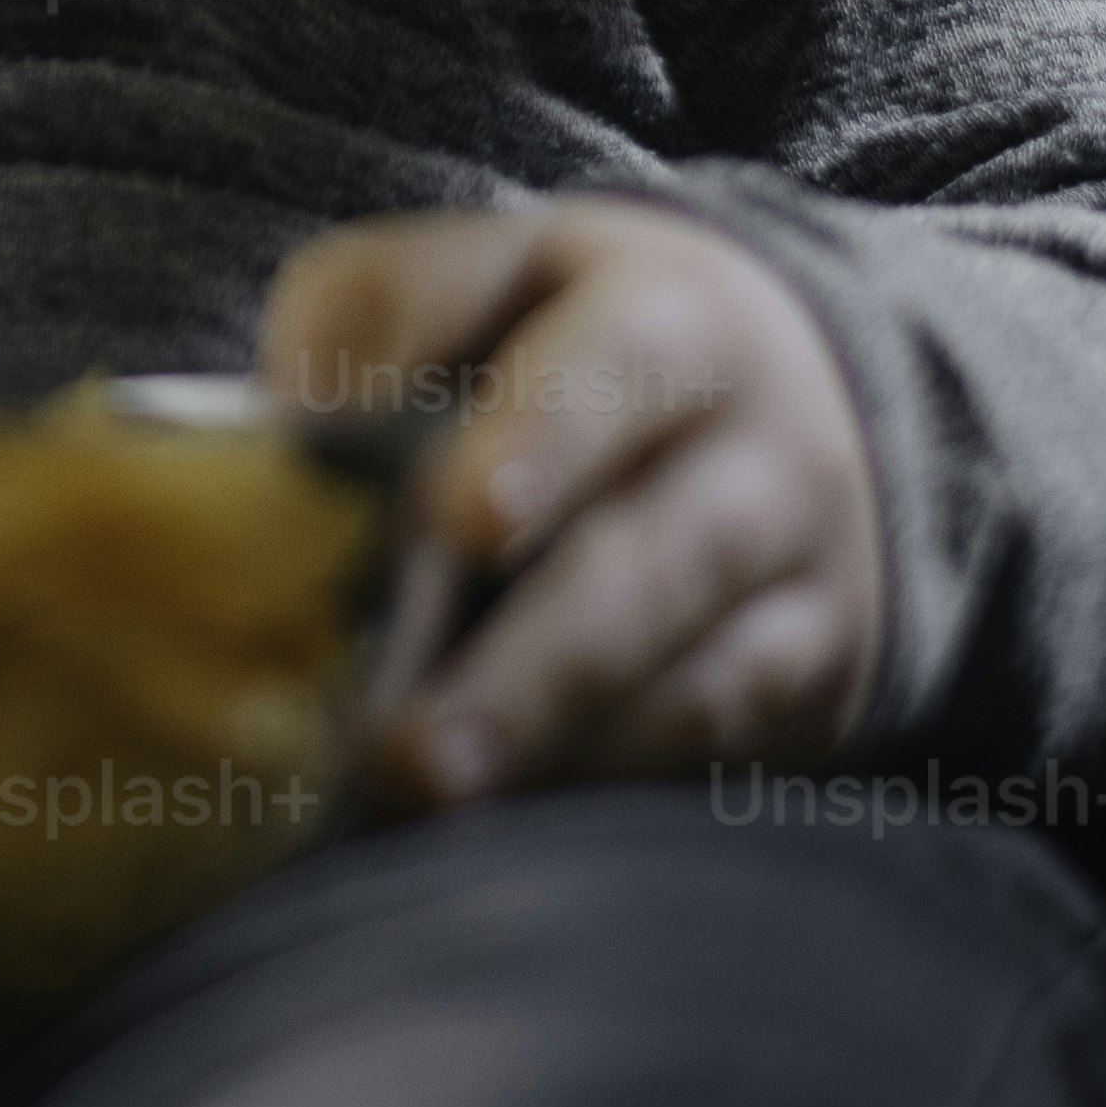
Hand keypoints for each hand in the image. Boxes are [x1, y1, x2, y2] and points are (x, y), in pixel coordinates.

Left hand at [258, 197, 880, 806]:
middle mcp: (764, 459)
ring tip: (428, 805)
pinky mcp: (813, 694)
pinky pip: (713, 759)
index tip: (466, 522)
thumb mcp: (498, 276)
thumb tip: (292, 410)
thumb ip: (384, 310)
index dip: (543, 443)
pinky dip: (602, 793)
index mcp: (674, 323)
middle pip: (650, 569)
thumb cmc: (580, 339)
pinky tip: (500, 830)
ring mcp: (803, 588)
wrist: (794, 403)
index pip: (615, 372)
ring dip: (555, 756)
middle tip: (410, 748)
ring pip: (694, 688)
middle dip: (528, 670)